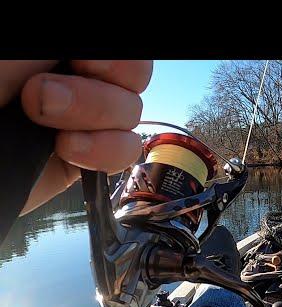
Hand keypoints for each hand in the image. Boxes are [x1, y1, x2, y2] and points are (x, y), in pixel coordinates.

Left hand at [0, 60, 152, 213]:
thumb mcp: (16, 51)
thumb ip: (67, 41)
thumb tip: (97, 53)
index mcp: (54, 54)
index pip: (121, 50)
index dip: (116, 58)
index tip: (81, 61)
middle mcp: (73, 79)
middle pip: (134, 76)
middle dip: (99, 87)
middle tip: (44, 94)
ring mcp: (81, 120)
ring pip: (132, 112)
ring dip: (94, 116)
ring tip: (44, 122)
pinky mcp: (84, 158)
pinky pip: (125, 151)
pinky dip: (104, 151)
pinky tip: (68, 150)